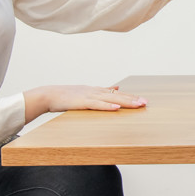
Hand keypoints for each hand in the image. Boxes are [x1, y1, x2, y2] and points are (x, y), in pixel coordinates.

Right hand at [24, 85, 147, 121]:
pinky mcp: (82, 102)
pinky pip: (97, 104)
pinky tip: (117, 107)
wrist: (48, 95)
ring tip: (138, 104)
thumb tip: (116, 87)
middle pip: (118, 95)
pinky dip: (107, 106)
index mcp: (96, 91)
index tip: (142, 100)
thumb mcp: (85, 94)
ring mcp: (89, 96)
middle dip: (132, 99)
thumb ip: (101, 92)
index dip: (130, 97)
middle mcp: (95, 91)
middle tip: (146, 102)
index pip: (117, 94)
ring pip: (111, 99)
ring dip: (125, 102)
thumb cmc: (65, 97)